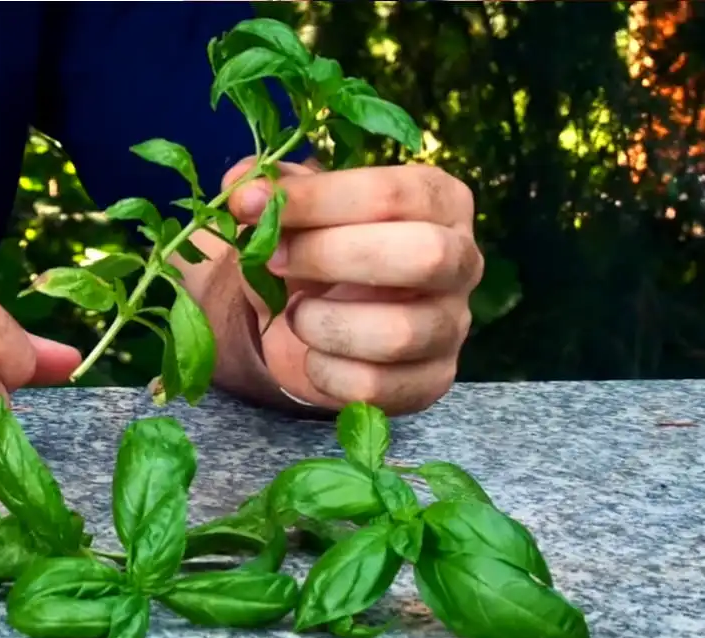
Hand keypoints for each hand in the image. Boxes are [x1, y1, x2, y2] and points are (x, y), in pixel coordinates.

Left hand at [224, 160, 481, 414]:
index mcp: (438, 200)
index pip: (390, 194)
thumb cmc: (318, 248)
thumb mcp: (296, 209)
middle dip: (330, 257)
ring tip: (295, 313)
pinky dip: (325, 372)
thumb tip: (242, 186)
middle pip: (422, 255)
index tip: (250, 205)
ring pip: (400, 333)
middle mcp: (462, 259)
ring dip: (323, 323)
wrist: (324, 318)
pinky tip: (310, 354)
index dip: (315, 199)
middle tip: (273, 260)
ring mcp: (452, 326)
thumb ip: (271, 189)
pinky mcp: (432, 380)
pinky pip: (377, 386)